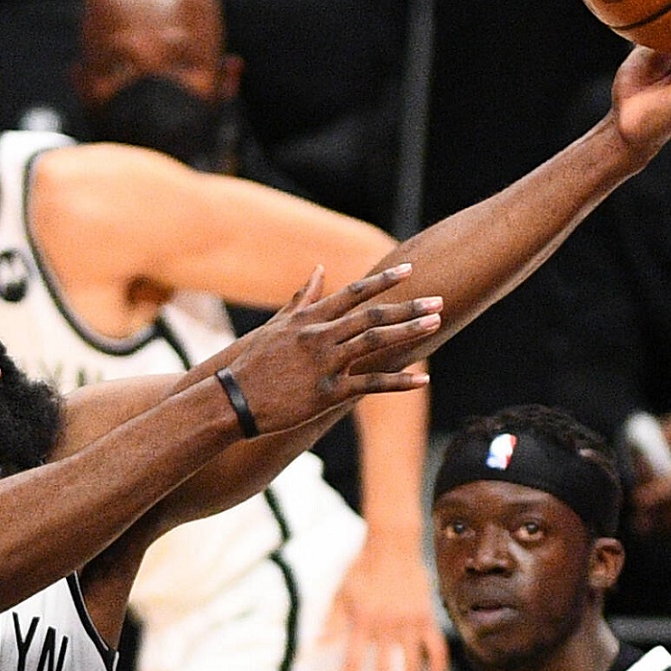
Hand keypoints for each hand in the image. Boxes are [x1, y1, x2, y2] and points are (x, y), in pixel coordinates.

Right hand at [220, 266, 438, 433]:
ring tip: (436, 324)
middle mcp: (319, 337)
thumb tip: (319, 270)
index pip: (353, 293)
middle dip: (407, 306)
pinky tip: (424, 378)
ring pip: (374, 343)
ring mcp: (324, 365)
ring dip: (408, 332)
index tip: (409, 269)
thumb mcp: (277, 326)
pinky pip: (370, 386)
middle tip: (437, 299)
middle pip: (371, 316)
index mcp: (309, 319)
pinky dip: (399, 382)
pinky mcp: (327, 394)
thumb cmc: (255, 362)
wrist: (234, 400)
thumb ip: (302, 297)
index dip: (383, 281)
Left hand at [321, 528, 446, 670]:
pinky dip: (437, 664)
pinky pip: (435, 645)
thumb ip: (332, 620)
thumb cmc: (362, 567)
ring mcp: (409, 622)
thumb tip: (318, 643)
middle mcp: (386, 626)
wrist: (392, 545)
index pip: (356, 661)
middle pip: (387, 668)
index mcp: (362, 622)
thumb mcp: (342, 592)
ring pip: (412, 662)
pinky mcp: (426, 616)